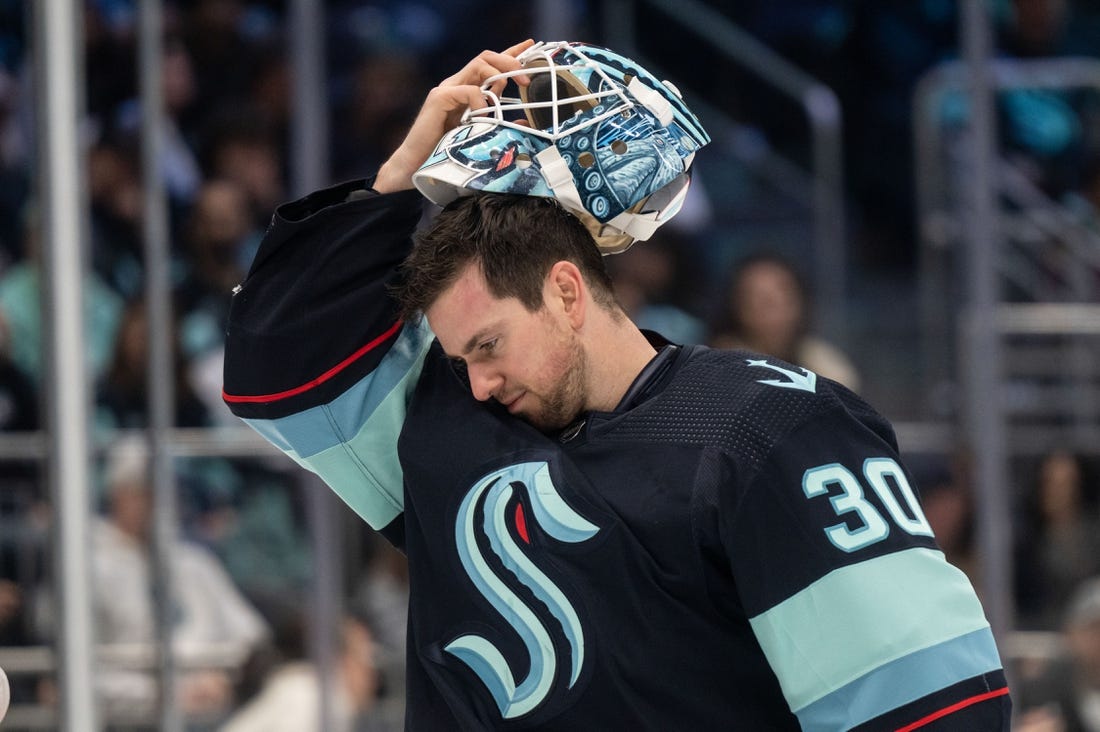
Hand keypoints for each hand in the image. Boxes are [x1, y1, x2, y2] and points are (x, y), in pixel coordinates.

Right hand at [375, 39, 533, 193]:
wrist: (416, 166)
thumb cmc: (445, 153)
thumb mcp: (479, 133)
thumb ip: (497, 122)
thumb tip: (523, 121)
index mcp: (466, 91)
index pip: (489, 65)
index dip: (509, 54)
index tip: (529, 46)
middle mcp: (456, 85)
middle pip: (485, 58)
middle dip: (509, 61)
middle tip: (525, 77)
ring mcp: (446, 89)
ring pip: (478, 66)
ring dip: (500, 74)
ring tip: (513, 87)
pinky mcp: (439, 99)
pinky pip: (468, 90)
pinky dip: (481, 100)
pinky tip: (483, 116)